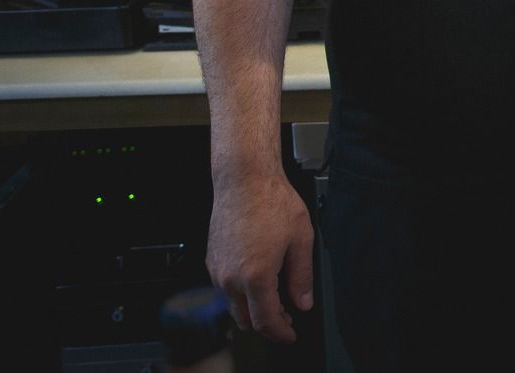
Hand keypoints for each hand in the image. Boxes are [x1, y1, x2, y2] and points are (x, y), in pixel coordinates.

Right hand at [206, 168, 314, 342]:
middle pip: (245, 320)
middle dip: (267, 324)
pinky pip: (224, 289)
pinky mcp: (211, 261)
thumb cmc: (271, 201)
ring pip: (233, 306)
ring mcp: (217, 270)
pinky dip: (241, 294)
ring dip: (252, 309)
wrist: (244, 179)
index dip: (281, 333)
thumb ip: (302, 276)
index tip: (291, 334)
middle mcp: (230, 278)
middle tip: (286, 317)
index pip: (266, 321)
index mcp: (255, 276)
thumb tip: (303, 301)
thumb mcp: (301, 238)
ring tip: (275, 297)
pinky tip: (258, 279)